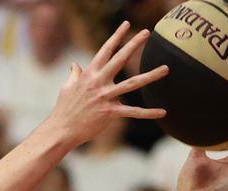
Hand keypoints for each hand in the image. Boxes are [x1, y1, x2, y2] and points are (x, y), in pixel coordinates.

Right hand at [47, 21, 167, 147]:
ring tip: (166, 68)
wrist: (61, 130)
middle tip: (146, 32)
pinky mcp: (109, 112)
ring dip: (151, 76)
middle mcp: (98, 82)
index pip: (105, 51)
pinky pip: (132, 112)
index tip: (126, 24)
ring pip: (132, 84)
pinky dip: (148, 113)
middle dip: (133, 45)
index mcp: (89, 75)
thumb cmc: (63, 109)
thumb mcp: (66, 88)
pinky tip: (162, 112)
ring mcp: (104, 97)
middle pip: (119, 59)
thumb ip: (74, 75)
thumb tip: (74, 65)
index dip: (116, 37)